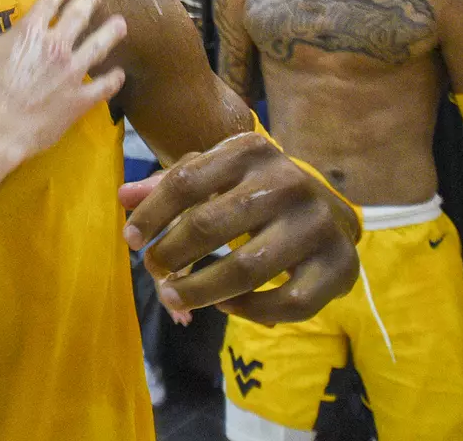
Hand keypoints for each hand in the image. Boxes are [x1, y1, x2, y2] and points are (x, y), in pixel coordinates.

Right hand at [0, 0, 125, 165]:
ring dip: (111, 32)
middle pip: (79, 16)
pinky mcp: (79, 99)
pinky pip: (103, 87)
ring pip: (98, 46)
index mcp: (31, 31)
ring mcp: (72, 72)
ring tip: (120, 24)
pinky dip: (113, 80)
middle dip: (89, 1)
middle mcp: (56, 46)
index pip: (49, 3)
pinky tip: (119, 74)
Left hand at [117, 132, 359, 323]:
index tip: (131, 240)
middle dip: (171, 254)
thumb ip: (170, 185)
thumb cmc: (255, 192)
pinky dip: (250, 310)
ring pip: (247, 269)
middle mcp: (288, 181)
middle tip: (154, 273)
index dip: (152, 213)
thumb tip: (123, 197)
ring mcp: (316, 223)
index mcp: (250, 151)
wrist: (329, 211)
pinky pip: (288, 301)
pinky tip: (226, 305)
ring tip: (174, 296)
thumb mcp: (216, 176)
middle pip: (210, 224)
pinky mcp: (339, 264)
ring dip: (201, 289)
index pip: (186, 180)